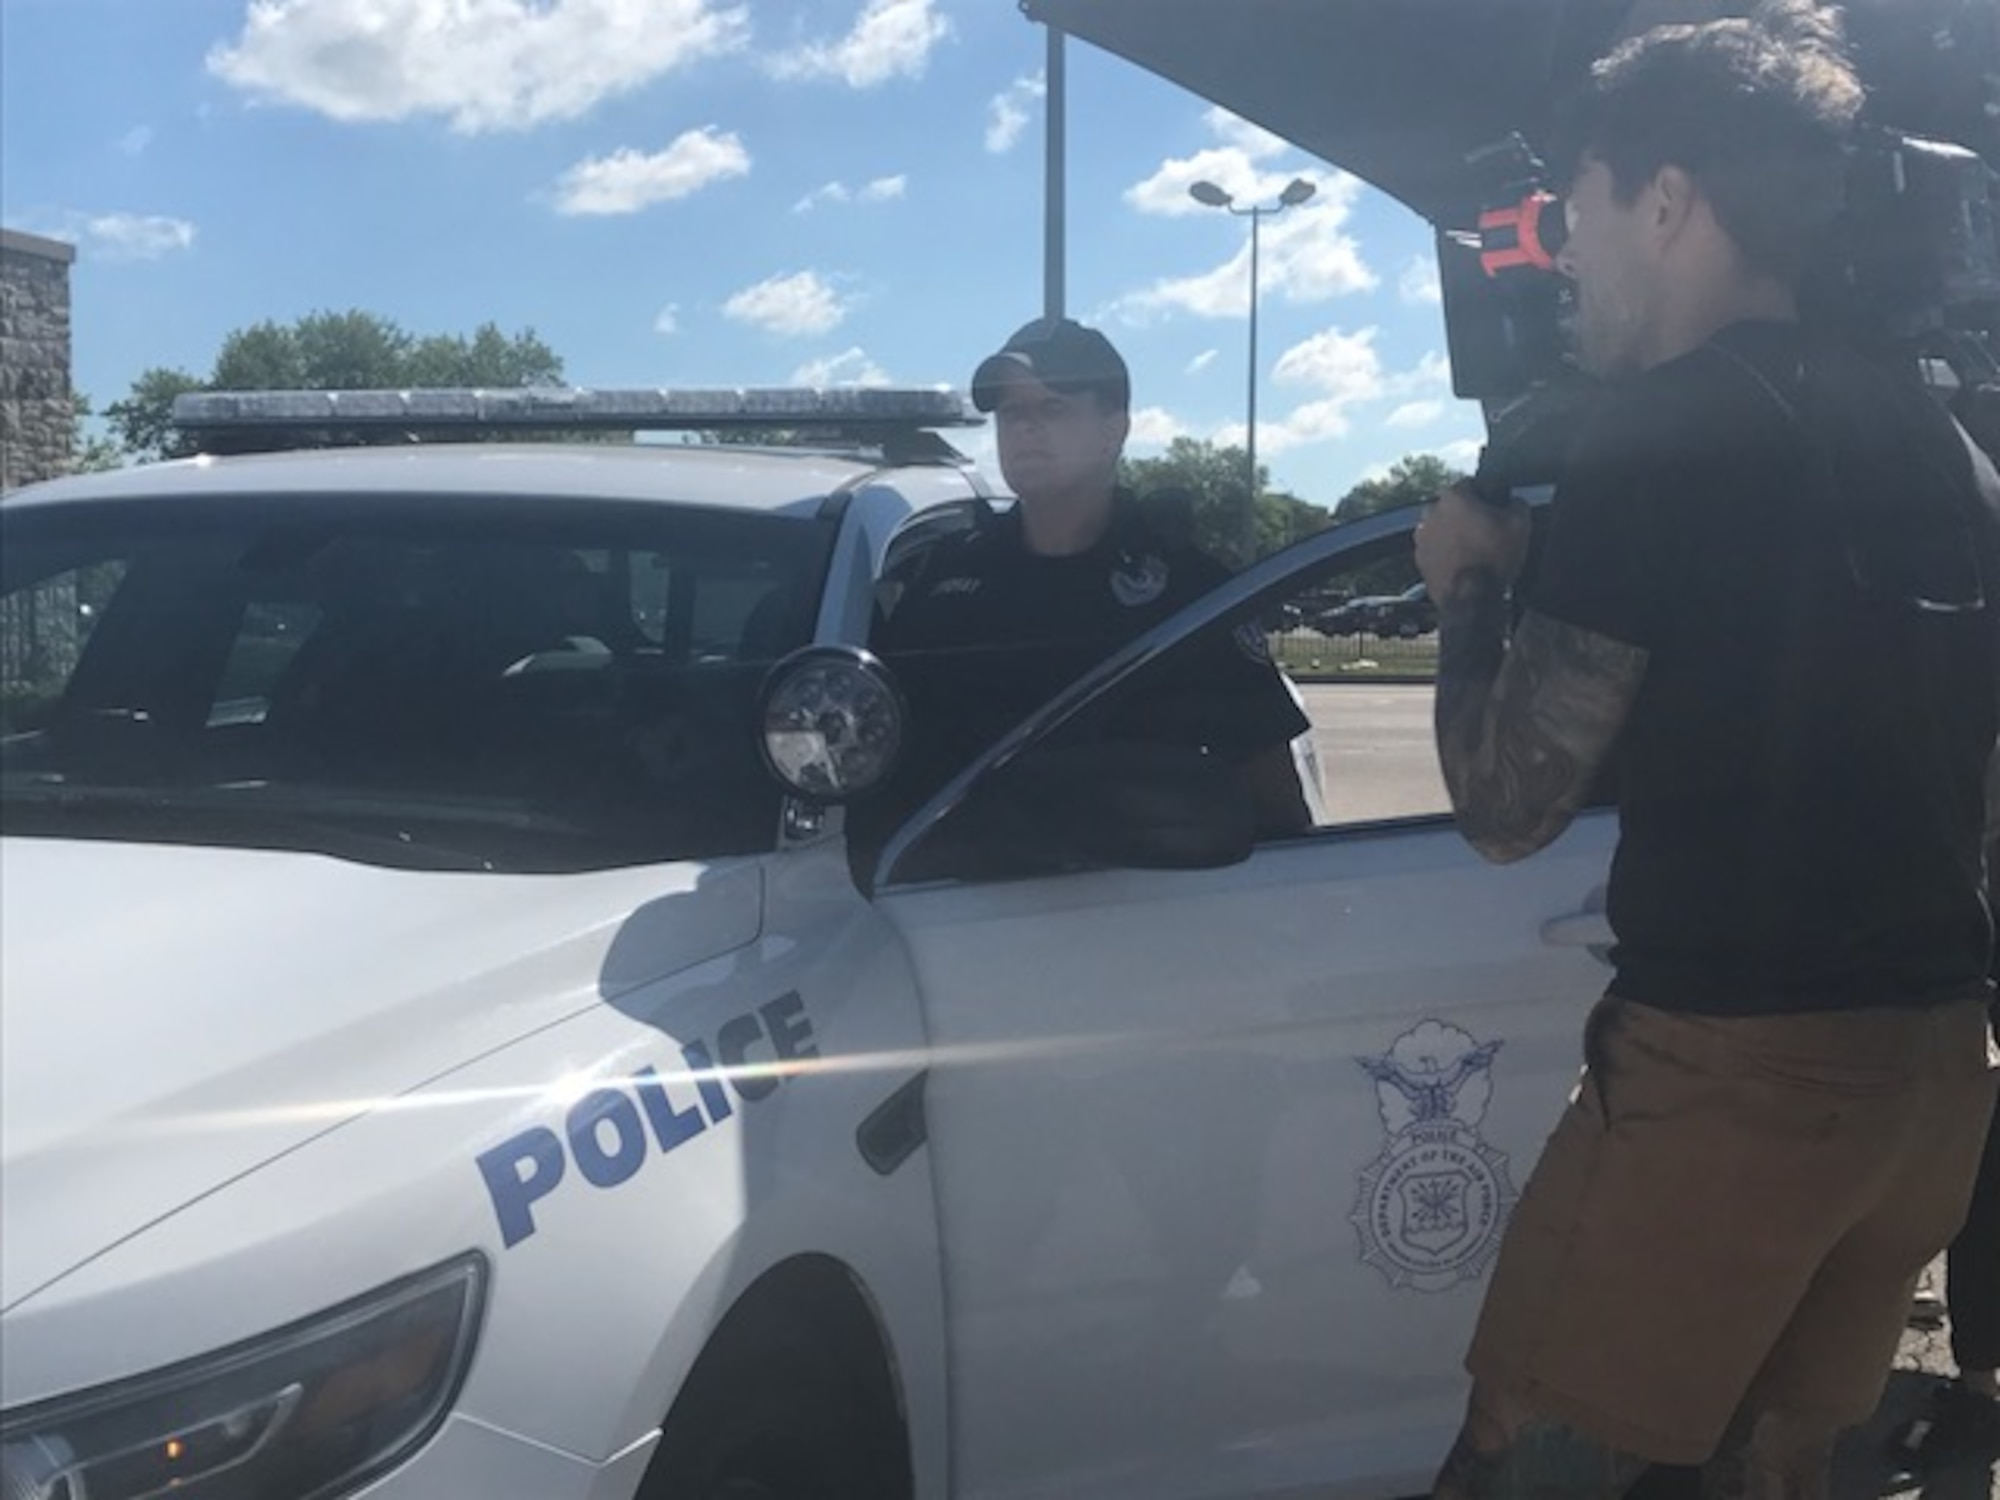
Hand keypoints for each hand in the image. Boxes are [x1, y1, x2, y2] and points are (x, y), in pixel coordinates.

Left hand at [1415, 484, 1531, 605]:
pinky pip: (1437, 549)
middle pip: (1455, 507)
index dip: (1488, 494)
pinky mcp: (1419, 560)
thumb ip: (1518, 503)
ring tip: (1477, 550)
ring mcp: (1421, 538)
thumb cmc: (1494, 557)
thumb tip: (1514, 501)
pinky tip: (1465, 563)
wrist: (1471, 599)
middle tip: (1488, 531)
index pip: (1472, 484)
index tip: (1497, 507)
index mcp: (1453, 496)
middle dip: (1469, 514)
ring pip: (1444, 528)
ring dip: (1456, 534)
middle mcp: (1431, 512)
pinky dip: (1447, 553)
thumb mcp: (1520, 524)